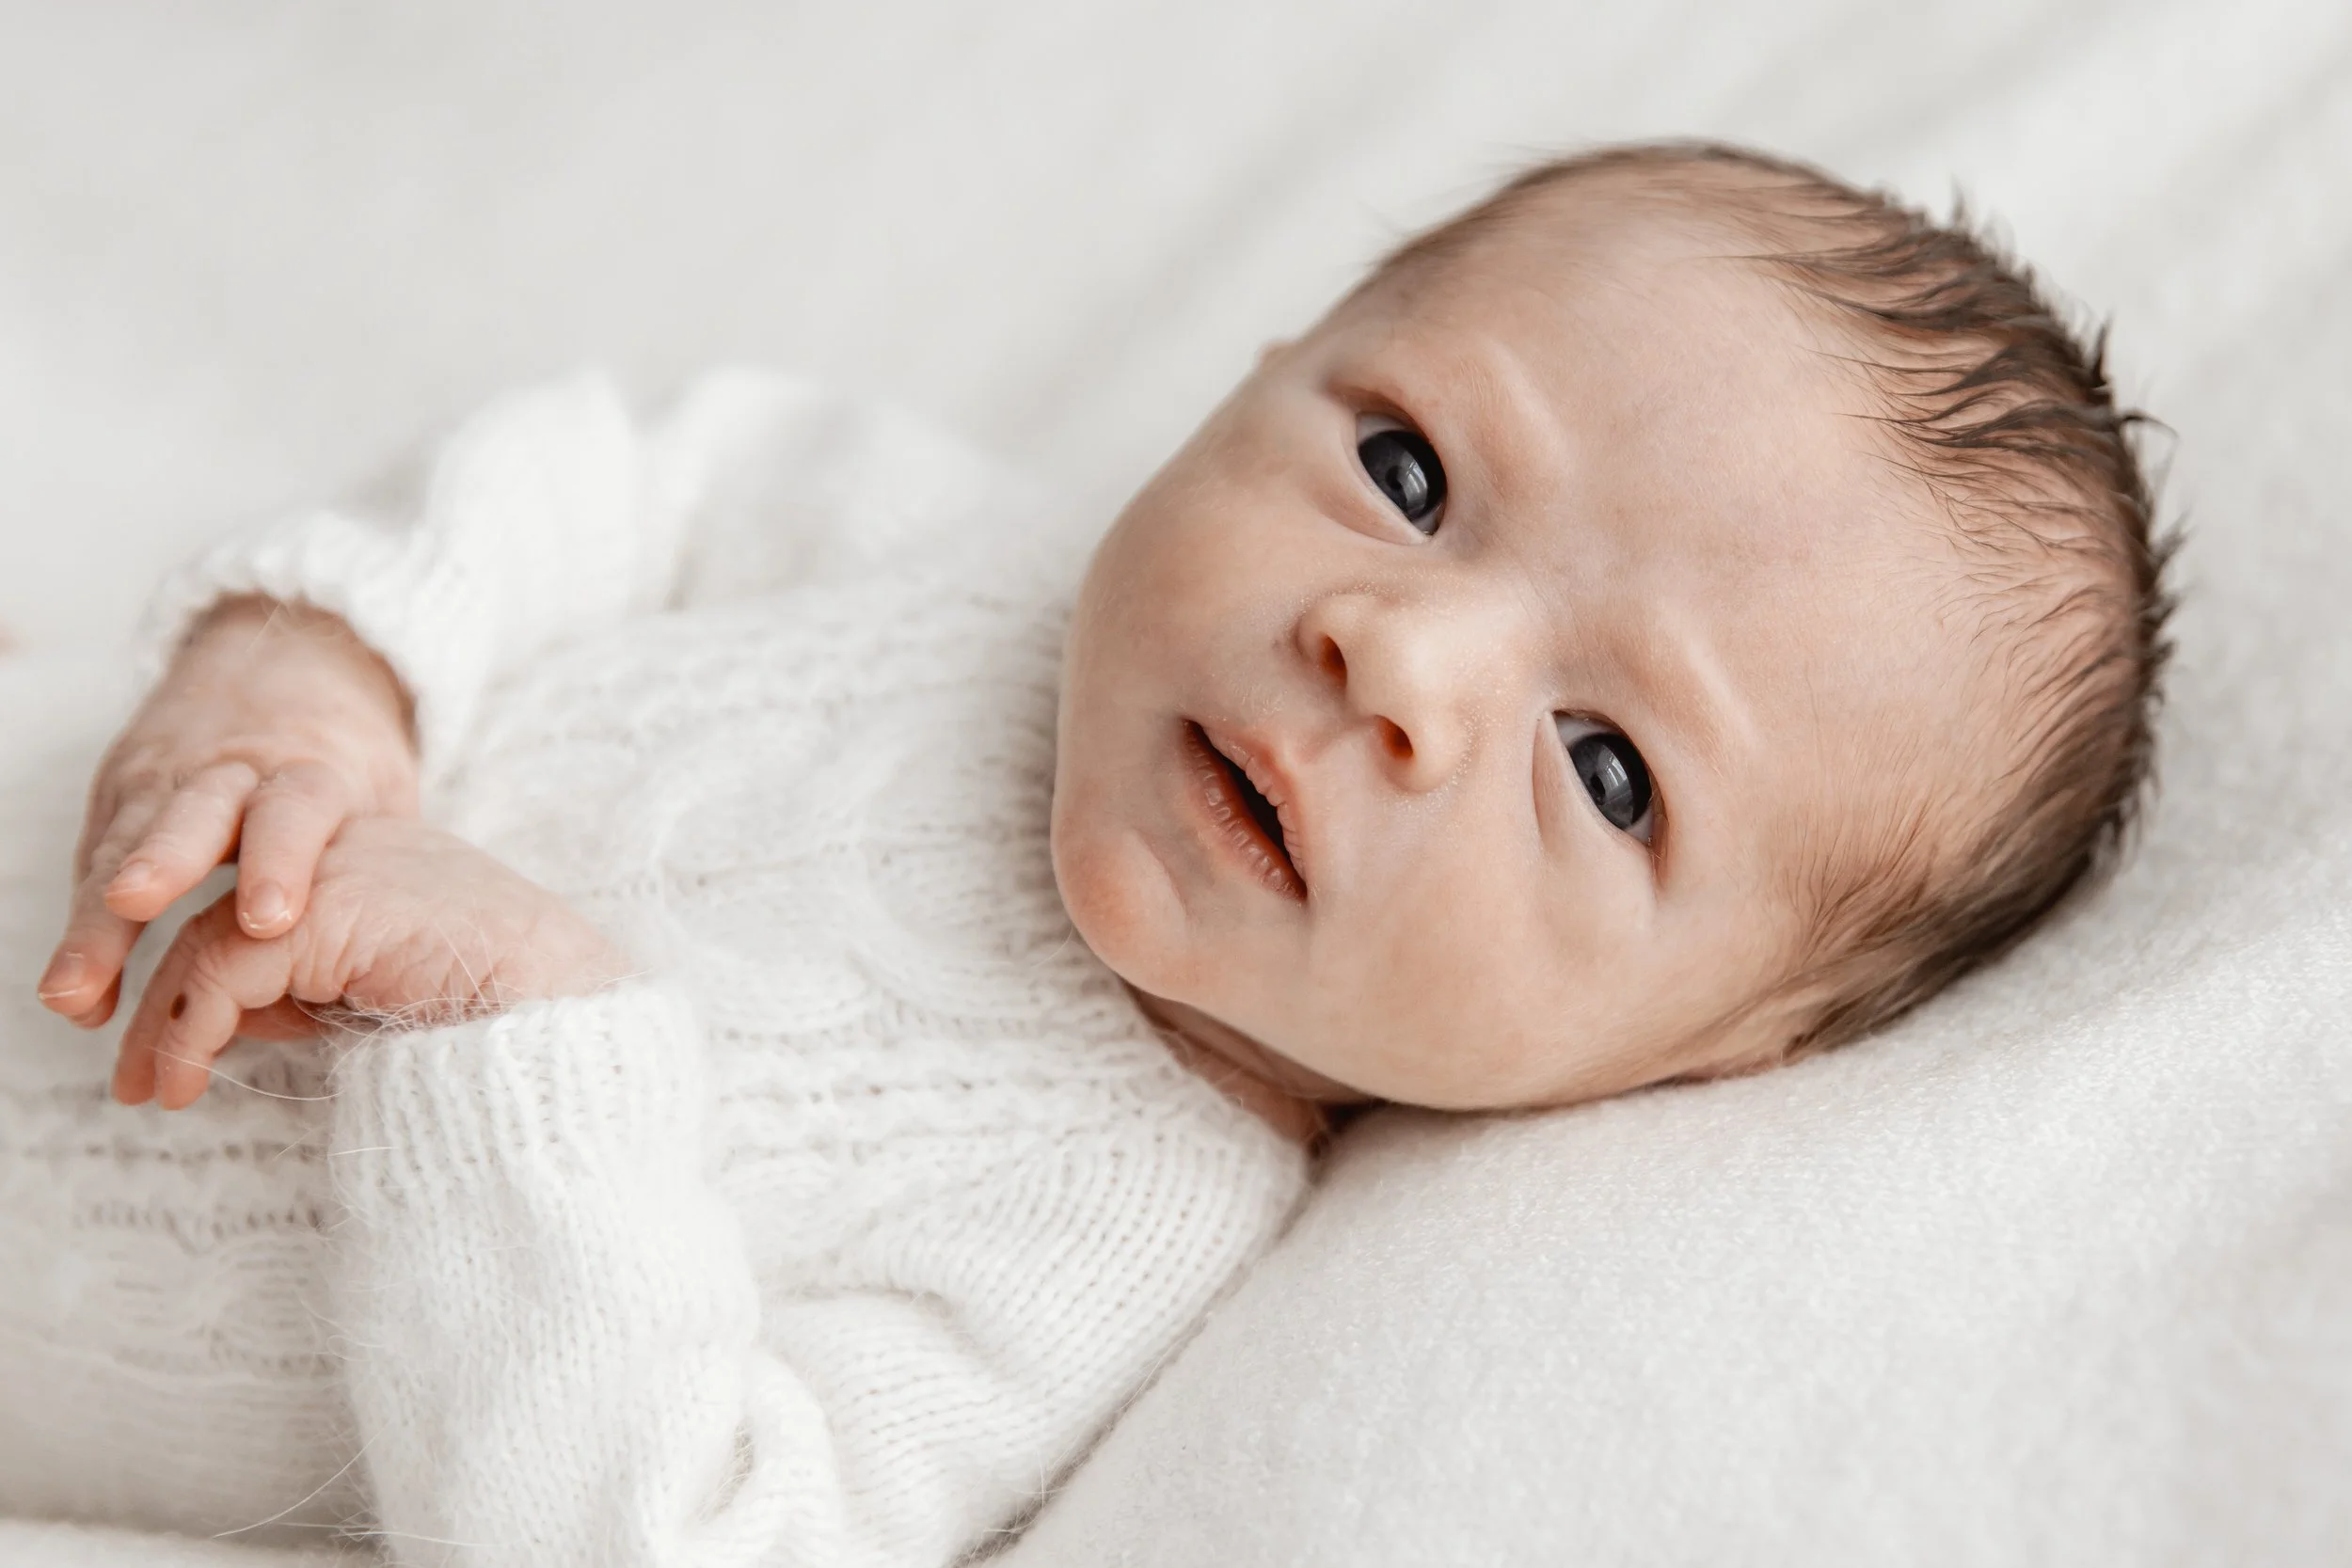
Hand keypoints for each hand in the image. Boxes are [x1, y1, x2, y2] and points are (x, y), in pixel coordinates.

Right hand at [40, 596, 419, 1027]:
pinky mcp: (123, 792)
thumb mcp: (380, 796)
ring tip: (74, 991)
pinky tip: (76, 987)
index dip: (281, 861)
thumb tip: (406, 959)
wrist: (289, 659)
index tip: (269, 920)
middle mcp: (232, 769)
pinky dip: (84, 922)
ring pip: (128, 846)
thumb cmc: (344, 759)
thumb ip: (378, 865)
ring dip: (97, 920)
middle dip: (161, 862)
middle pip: (193, 814)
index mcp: (309, 770)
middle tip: (134, 905)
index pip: (295, 810)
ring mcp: (168, 777)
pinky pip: (98, 859)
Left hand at [112, 814, 626, 1108]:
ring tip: (152, 1092)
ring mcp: (342, 869)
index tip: (185, 1057)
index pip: (271, 908)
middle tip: (137, 1078)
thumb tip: (226, 1024)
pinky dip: (188, 1030)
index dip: (215, 982)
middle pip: (225, 913)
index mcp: (383, 866)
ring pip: (207, 937)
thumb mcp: (392, 1003)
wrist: (574, 1022)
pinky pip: (222, 966)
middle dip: (164, 993)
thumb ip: (315, 996)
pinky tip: (183, 1081)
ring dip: (165, 1023)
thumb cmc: (512, 1023)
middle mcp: (358, 850)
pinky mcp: (327, 906)